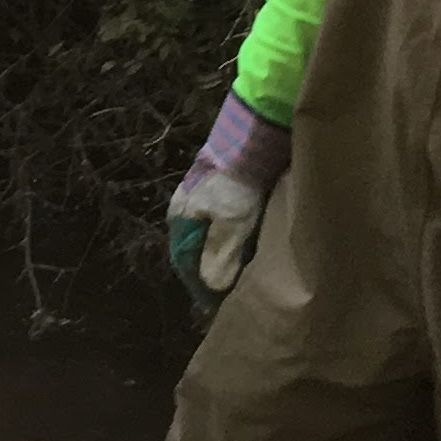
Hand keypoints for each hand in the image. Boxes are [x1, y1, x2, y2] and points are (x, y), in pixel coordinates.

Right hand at [164, 91, 291, 313]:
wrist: (254, 136)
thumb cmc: (237, 183)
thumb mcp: (230, 222)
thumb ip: (220, 256)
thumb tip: (212, 287)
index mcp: (181, 217)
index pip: (186, 262)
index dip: (202, 285)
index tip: (220, 305)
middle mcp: (191, 208)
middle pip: (202, 250)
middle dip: (218, 271)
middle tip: (240, 291)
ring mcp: (210, 198)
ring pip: (219, 236)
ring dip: (233, 254)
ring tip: (253, 272)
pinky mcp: (231, 189)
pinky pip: (234, 223)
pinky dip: (244, 237)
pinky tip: (260, 244)